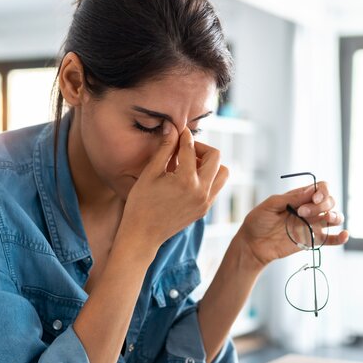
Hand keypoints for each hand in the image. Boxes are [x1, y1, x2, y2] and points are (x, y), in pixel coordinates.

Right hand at [118, 124, 228, 249]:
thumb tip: (172, 127)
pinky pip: (216, 187)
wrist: (142, 235)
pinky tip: (189, 178)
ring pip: (222, 173)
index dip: (183, 136)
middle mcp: (201, 191)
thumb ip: (165, 149)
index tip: (178, 130)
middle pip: (215, 157)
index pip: (191, 148)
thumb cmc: (140, 204)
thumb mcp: (150, 173)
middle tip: (184, 149)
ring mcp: (205, 202)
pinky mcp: (205, 209)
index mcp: (186, 180)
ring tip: (190, 165)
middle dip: (200, 148)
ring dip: (210, 164)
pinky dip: (208, 177)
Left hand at [237, 181, 348, 267]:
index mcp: (300, 197)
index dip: (322, 191)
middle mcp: (309, 209)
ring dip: (335, 216)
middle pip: (329, 201)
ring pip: (334, 217)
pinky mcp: (312, 240)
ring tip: (326, 218)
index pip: (321, 188)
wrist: (252, 244)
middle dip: (321, 204)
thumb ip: (291, 198)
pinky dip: (340, 237)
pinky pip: (331, 239)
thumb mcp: (270, 205)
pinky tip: (344, 235)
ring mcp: (312, 225)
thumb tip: (311, 191)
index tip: (313, 198)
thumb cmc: (258, 222)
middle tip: (302, 213)